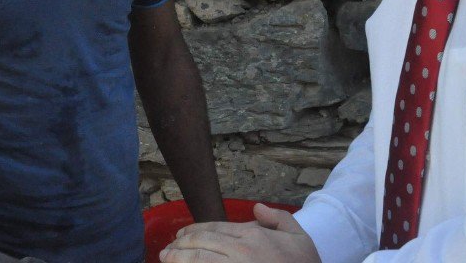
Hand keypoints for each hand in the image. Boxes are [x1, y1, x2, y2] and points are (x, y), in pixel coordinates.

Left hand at [160, 203, 319, 262]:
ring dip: (179, 259)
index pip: (213, 229)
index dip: (192, 232)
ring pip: (199, 260)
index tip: (179, 236)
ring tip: (166, 260)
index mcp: (252, 235)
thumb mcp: (299, 237)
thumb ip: (278, 219)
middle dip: (179, 246)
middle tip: (166, 251)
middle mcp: (241, 251)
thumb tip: (257, 208)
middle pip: (201, 244)